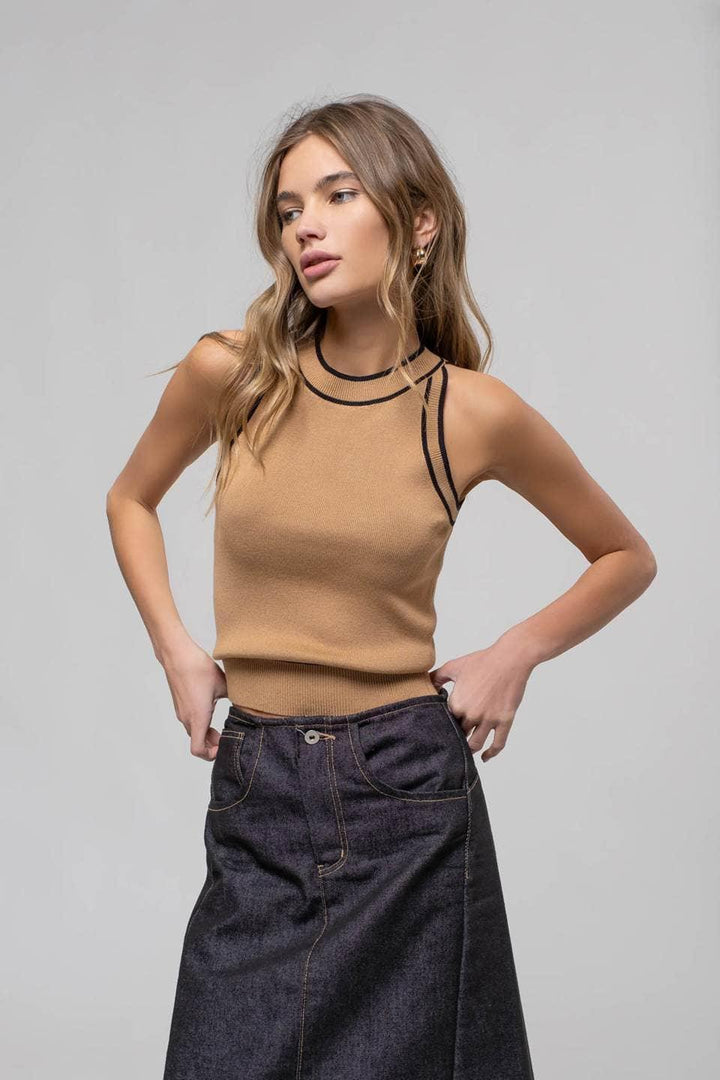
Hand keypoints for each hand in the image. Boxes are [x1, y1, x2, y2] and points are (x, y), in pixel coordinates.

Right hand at [161, 642, 227, 760]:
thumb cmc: (198, 669)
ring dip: (207, 734)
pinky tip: (212, 710)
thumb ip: (235, 698)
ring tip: (221, 726)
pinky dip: (201, 724)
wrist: (177, 655)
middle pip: (198, 742)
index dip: (210, 754)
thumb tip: (246, 703)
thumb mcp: (224, 684)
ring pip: (194, 731)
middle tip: (226, 737)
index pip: (198, 750)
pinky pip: (190, 721)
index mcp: (198, 718)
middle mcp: (187, 718)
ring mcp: (182, 711)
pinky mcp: (180, 704)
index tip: (223, 746)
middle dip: (213, 744)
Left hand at [429, 642, 534, 762]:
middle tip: (450, 742)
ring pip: (475, 744)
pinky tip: (485, 757)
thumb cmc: (482, 661)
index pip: (445, 722)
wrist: (509, 659)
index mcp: (457, 703)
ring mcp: (489, 720)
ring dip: (469, 749)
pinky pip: (498, 744)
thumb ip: (438, 677)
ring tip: (465, 751)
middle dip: (454, 738)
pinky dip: (491, 754)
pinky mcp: (505, 721)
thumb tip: (426, 682)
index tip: (440, 729)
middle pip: (459, 734)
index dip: (442, 725)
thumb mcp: (454, 666)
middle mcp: (472, 714)